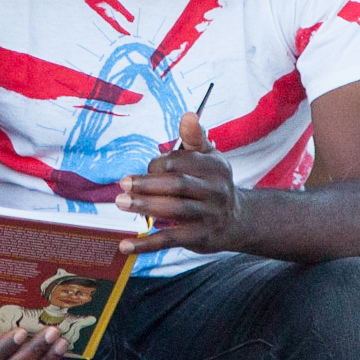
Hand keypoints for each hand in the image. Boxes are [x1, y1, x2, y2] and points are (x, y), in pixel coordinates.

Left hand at [115, 108, 244, 257]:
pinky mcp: (200, 238)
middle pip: (178, 184)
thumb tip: (188, 115)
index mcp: (215, 166)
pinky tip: (125, 244)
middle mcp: (215, 190)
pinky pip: (170, 239)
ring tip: (121, 203)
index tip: (145, 169)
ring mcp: (209, 215)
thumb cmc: (213, 183)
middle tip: (123, 183)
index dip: (159, 164)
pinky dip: (146, 243)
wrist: (238, 220)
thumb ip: (195, 138)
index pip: (183, 162)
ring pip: (175, 210)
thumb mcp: (210, 158)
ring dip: (145, 206)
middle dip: (148, 183)